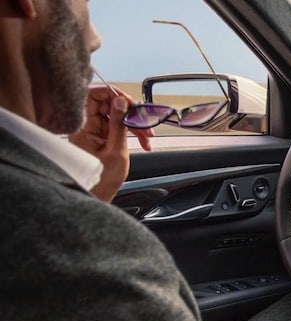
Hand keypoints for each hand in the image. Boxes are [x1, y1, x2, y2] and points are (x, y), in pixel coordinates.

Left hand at [68, 85, 152, 201]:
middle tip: (143, 121)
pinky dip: (131, 132)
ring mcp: (93, 132)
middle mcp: (86, 126)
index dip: (111, 94)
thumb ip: (119, 124)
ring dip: (134, 124)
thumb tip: (120, 101)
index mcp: (83, 127)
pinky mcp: (100, 138)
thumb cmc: (102, 180)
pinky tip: (143, 141)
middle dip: (129, 112)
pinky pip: (117, 127)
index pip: (92, 96)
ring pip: (116, 116)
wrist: (97, 196)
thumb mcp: (116, 151)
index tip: (128, 101)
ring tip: (147, 137)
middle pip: (107, 105)